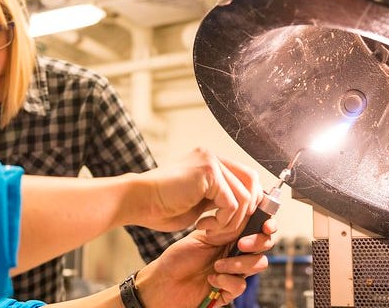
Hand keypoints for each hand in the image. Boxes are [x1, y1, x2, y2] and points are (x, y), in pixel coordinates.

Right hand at [127, 147, 260, 237]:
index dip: (248, 202)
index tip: (232, 225)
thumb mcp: (198, 203)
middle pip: (252, 182)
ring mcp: (211, 161)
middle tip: (225, 229)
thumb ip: (219, 200)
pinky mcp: (208, 172)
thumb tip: (247, 210)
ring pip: (245, 197)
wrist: (136, 201)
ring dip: (231, 222)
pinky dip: (222, 222)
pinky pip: (232, 204)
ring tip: (209, 230)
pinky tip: (202, 226)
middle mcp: (212, 157)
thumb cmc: (161, 207)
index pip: (246, 177)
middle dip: (246, 211)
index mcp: (210, 161)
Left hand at [134, 217, 276, 306]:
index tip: (265, 225)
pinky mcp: (230, 290)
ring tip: (217, 265)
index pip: (259, 227)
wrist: (164, 282)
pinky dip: (226, 280)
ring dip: (238, 264)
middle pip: (265, 245)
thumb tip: (248, 211)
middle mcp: (236, 252)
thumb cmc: (179, 257)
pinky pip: (241, 285)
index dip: (268, 224)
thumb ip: (228, 226)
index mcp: (231, 235)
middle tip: (241, 244)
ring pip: (259, 264)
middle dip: (258, 243)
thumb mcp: (204, 235)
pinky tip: (211, 278)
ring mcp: (235, 271)